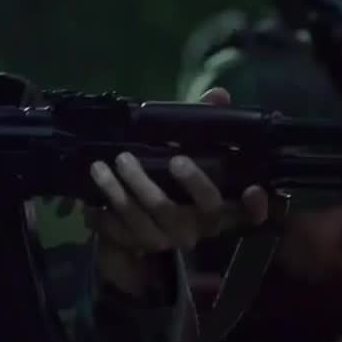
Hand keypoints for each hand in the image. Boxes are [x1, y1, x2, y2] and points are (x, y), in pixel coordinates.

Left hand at [85, 87, 270, 257]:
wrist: (139, 229)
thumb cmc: (174, 182)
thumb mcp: (189, 153)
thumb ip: (204, 125)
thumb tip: (219, 94)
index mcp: (213, 210)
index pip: (243, 214)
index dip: (253, 208)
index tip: (254, 190)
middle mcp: (192, 230)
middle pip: (171, 211)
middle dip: (146, 184)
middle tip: (126, 158)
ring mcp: (162, 241)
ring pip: (137, 220)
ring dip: (115, 192)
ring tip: (99, 167)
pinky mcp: (134, 246)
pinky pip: (114, 232)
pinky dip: (100, 213)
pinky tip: (87, 197)